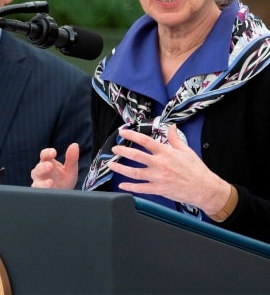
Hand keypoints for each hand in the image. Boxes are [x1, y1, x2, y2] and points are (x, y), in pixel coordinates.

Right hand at [31, 143, 78, 188]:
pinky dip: (43, 189)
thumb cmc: (65, 180)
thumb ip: (72, 158)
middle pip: (38, 167)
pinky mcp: (39, 191)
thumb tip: (75, 145)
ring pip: (36, 181)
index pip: (44, 155)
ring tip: (51, 182)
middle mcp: (41, 172)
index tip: (54, 152)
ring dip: (42, 181)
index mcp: (47, 162)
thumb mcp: (70, 170)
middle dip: (43, 167)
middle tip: (50, 166)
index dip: (47, 153)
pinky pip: (37, 190)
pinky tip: (50, 189)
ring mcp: (39, 182)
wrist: (64, 195)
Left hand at [109, 124, 230, 214]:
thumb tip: (171, 126)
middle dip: (122, 151)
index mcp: (166, 152)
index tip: (122, 132)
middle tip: (114, 149)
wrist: (205, 189)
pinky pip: (141, 188)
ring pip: (134, 172)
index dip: (132, 135)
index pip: (145, 141)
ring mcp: (158, 178)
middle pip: (136, 155)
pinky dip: (129, 187)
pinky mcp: (159, 189)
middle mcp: (160, 164)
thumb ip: (175, 138)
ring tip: (111, 165)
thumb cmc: (197, 170)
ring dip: (120, 168)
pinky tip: (121, 185)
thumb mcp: (186, 150)